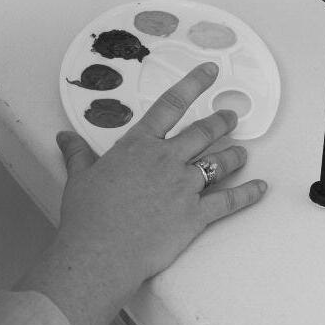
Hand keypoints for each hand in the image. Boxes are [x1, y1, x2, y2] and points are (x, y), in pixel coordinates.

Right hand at [56, 62, 265, 287]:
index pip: (170, 104)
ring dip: (234, 154)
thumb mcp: (79, 177)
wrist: (100, 253)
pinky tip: (260, 188)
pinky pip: (228, 201)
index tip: (209, 71)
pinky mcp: (195, 215)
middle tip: (231, 115)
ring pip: (218, 162)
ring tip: (242, 151)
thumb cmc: (88, 216)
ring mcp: (183, 186)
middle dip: (221, 121)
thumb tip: (65, 138)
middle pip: (202, 132)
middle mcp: (166, 159)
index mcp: (139, 145)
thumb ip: (77, 153)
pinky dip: (247, 194)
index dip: (193, 84)